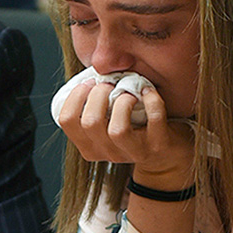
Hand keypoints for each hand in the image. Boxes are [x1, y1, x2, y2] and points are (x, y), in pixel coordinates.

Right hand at [57, 81, 194, 187]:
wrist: (165, 157)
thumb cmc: (132, 129)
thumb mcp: (106, 124)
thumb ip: (93, 107)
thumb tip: (88, 75)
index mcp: (90, 146)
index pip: (66, 121)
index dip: (75, 96)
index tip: (89, 84)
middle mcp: (108, 153)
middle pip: (90, 123)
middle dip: (99, 94)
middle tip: (109, 85)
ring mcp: (134, 151)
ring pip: (117, 130)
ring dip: (123, 102)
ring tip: (128, 93)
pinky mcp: (158, 145)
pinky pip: (154, 119)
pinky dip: (151, 99)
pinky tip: (148, 91)